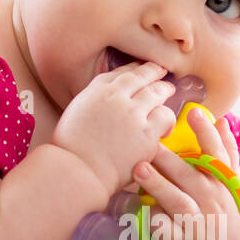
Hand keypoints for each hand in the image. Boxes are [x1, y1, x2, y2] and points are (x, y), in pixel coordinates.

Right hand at [50, 60, 177, 209]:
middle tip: (160, 71)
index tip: (141, 69)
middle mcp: (115, 96)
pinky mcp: (147, 133)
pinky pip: (165, 116)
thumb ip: (95, 100)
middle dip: (153, 71)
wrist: (77, 170)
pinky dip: (166, 118)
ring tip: (168, 90)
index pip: (121, 72)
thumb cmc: (71, 148)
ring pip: (157, 92)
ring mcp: (133, 113)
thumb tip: (109, 97)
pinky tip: (165, 125)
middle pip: (141, 76)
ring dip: (164, 90)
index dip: (135, 69)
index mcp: (96, 90)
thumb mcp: (76, 112)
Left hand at [131, 107, 239, 239]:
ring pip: (178, 201)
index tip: (194, 112)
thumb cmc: (225, 208)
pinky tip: (144, 212)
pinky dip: (157, 222)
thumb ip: (225, 151)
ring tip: (140, 170)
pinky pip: (168, 231)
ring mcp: (199, 221)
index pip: (217, 153)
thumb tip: (221, 119)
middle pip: (191, 176)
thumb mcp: (231, 181)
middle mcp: (212, 198)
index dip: (207, 133)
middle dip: (170, 160)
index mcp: (222, 181)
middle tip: (150, 143)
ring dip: (159, 185)